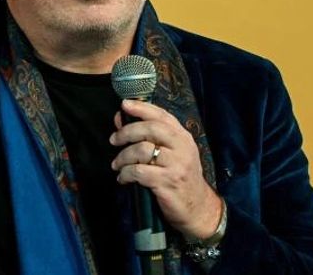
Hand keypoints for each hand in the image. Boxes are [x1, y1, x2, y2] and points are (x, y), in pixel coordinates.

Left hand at [110, 99, 222, 239]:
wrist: (198, 208)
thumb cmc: (180, 178)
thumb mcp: (170, 154)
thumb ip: (148, 136)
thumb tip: (120, 119)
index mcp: (182, 137)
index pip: (162, 115)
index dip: (142, 108)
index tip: (124, 105)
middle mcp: (182, 148)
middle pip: (150, 129)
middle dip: (126, 132)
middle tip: (113, 140)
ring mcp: (177, 165)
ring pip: (142, 150)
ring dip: (123, 157)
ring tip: (117, 165)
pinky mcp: (168, 182)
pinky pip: (139, 172)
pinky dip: (126, 174)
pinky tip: (123, 178)